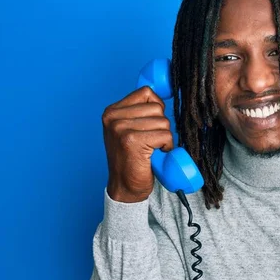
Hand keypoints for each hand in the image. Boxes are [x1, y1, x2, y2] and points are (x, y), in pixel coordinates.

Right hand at [102, 86, 173, 202]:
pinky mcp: (132, 141)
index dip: (157, 108)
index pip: (146, 92)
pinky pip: (165, 135)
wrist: (125, 187)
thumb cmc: (132, 159)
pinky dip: (166, 146)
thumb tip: (160, 96)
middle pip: (157, 108)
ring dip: (164, 137)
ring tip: (152, 148)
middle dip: (161, 125)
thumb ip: (138, 112)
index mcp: (112, 111)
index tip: (151, 125)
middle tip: (151, 141)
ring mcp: (121, 128)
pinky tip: (155, 154)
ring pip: (163, 122)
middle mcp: (113, 117)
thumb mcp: (129, 129)